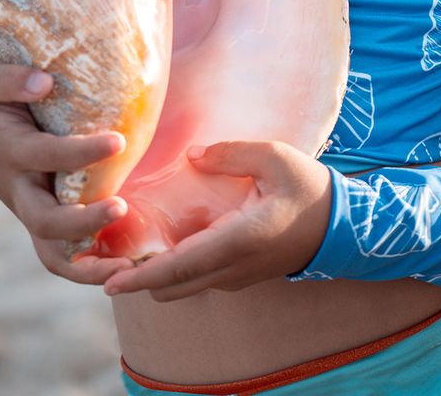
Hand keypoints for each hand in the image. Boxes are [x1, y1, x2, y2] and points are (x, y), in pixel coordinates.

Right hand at [0, 63, 133, 284]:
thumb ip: (11, 79)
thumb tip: (45, 82)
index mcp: (13, 153)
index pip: (48, 156)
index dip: (83, 153)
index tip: (118, 140)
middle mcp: (22, 190)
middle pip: (46, 221)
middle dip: (83, 220)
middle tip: (120, 206)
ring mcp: (32, 210)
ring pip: (53, 253)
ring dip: (87, 267)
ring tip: (128, 267)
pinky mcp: (44, 219)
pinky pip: (62, 255)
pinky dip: (88, 269)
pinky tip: (125, 268)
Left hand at [103, 140, 332, 301]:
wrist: (339, 226)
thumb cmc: (308, 188)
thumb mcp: (276, 157)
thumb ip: (233, 153)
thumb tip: (194, 154)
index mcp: (239, 239)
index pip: (180, 267)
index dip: (141, 276)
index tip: (108, 281)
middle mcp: (231, 266)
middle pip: (170, 286)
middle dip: (135, 278)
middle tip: (101, 256)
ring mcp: (234, 277)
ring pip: (181, 286)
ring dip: (152, 274)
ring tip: (123, 248)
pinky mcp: (237, 276)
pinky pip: (195, 279)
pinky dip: (172, 269)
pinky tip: (160, 243)